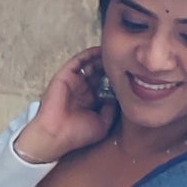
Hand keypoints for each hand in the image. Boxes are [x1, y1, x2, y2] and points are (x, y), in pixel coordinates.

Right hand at [15, 46, 114, 164]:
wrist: (57, 135)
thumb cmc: (77, 134)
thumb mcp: (102, 124)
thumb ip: (111, 110)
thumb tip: (120, 98)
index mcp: (89, 102)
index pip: (105, 85)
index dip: (116, 79)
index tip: (129, 74)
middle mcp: (82, 90)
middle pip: (99, 73)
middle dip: (110, 67)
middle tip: (124, 60)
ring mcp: (74, 82)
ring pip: (90, 64)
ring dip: (102, 59)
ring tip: (115, 53)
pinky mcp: (65, 76)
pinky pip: (78, 61)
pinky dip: (89, 54)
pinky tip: (101, 50)